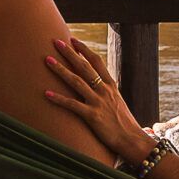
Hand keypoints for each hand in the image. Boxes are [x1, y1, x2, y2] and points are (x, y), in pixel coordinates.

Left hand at [43, 36, 151, 163]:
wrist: (131, 139)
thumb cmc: (124, 122)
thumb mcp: (117, 101)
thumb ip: (106, 91)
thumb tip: (97, 83)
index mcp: (110, 85)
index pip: (96, 61)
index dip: (84, 49)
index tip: (73, 40)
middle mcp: (104, 90)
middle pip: (84, 66)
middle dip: (69, 53)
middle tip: (56, 41)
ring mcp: (98, 102)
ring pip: (76, 81)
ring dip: (60, 69)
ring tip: (47, 60)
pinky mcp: (92, 116)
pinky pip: (72, 105)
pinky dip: (58, 99)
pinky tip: (46, 93)